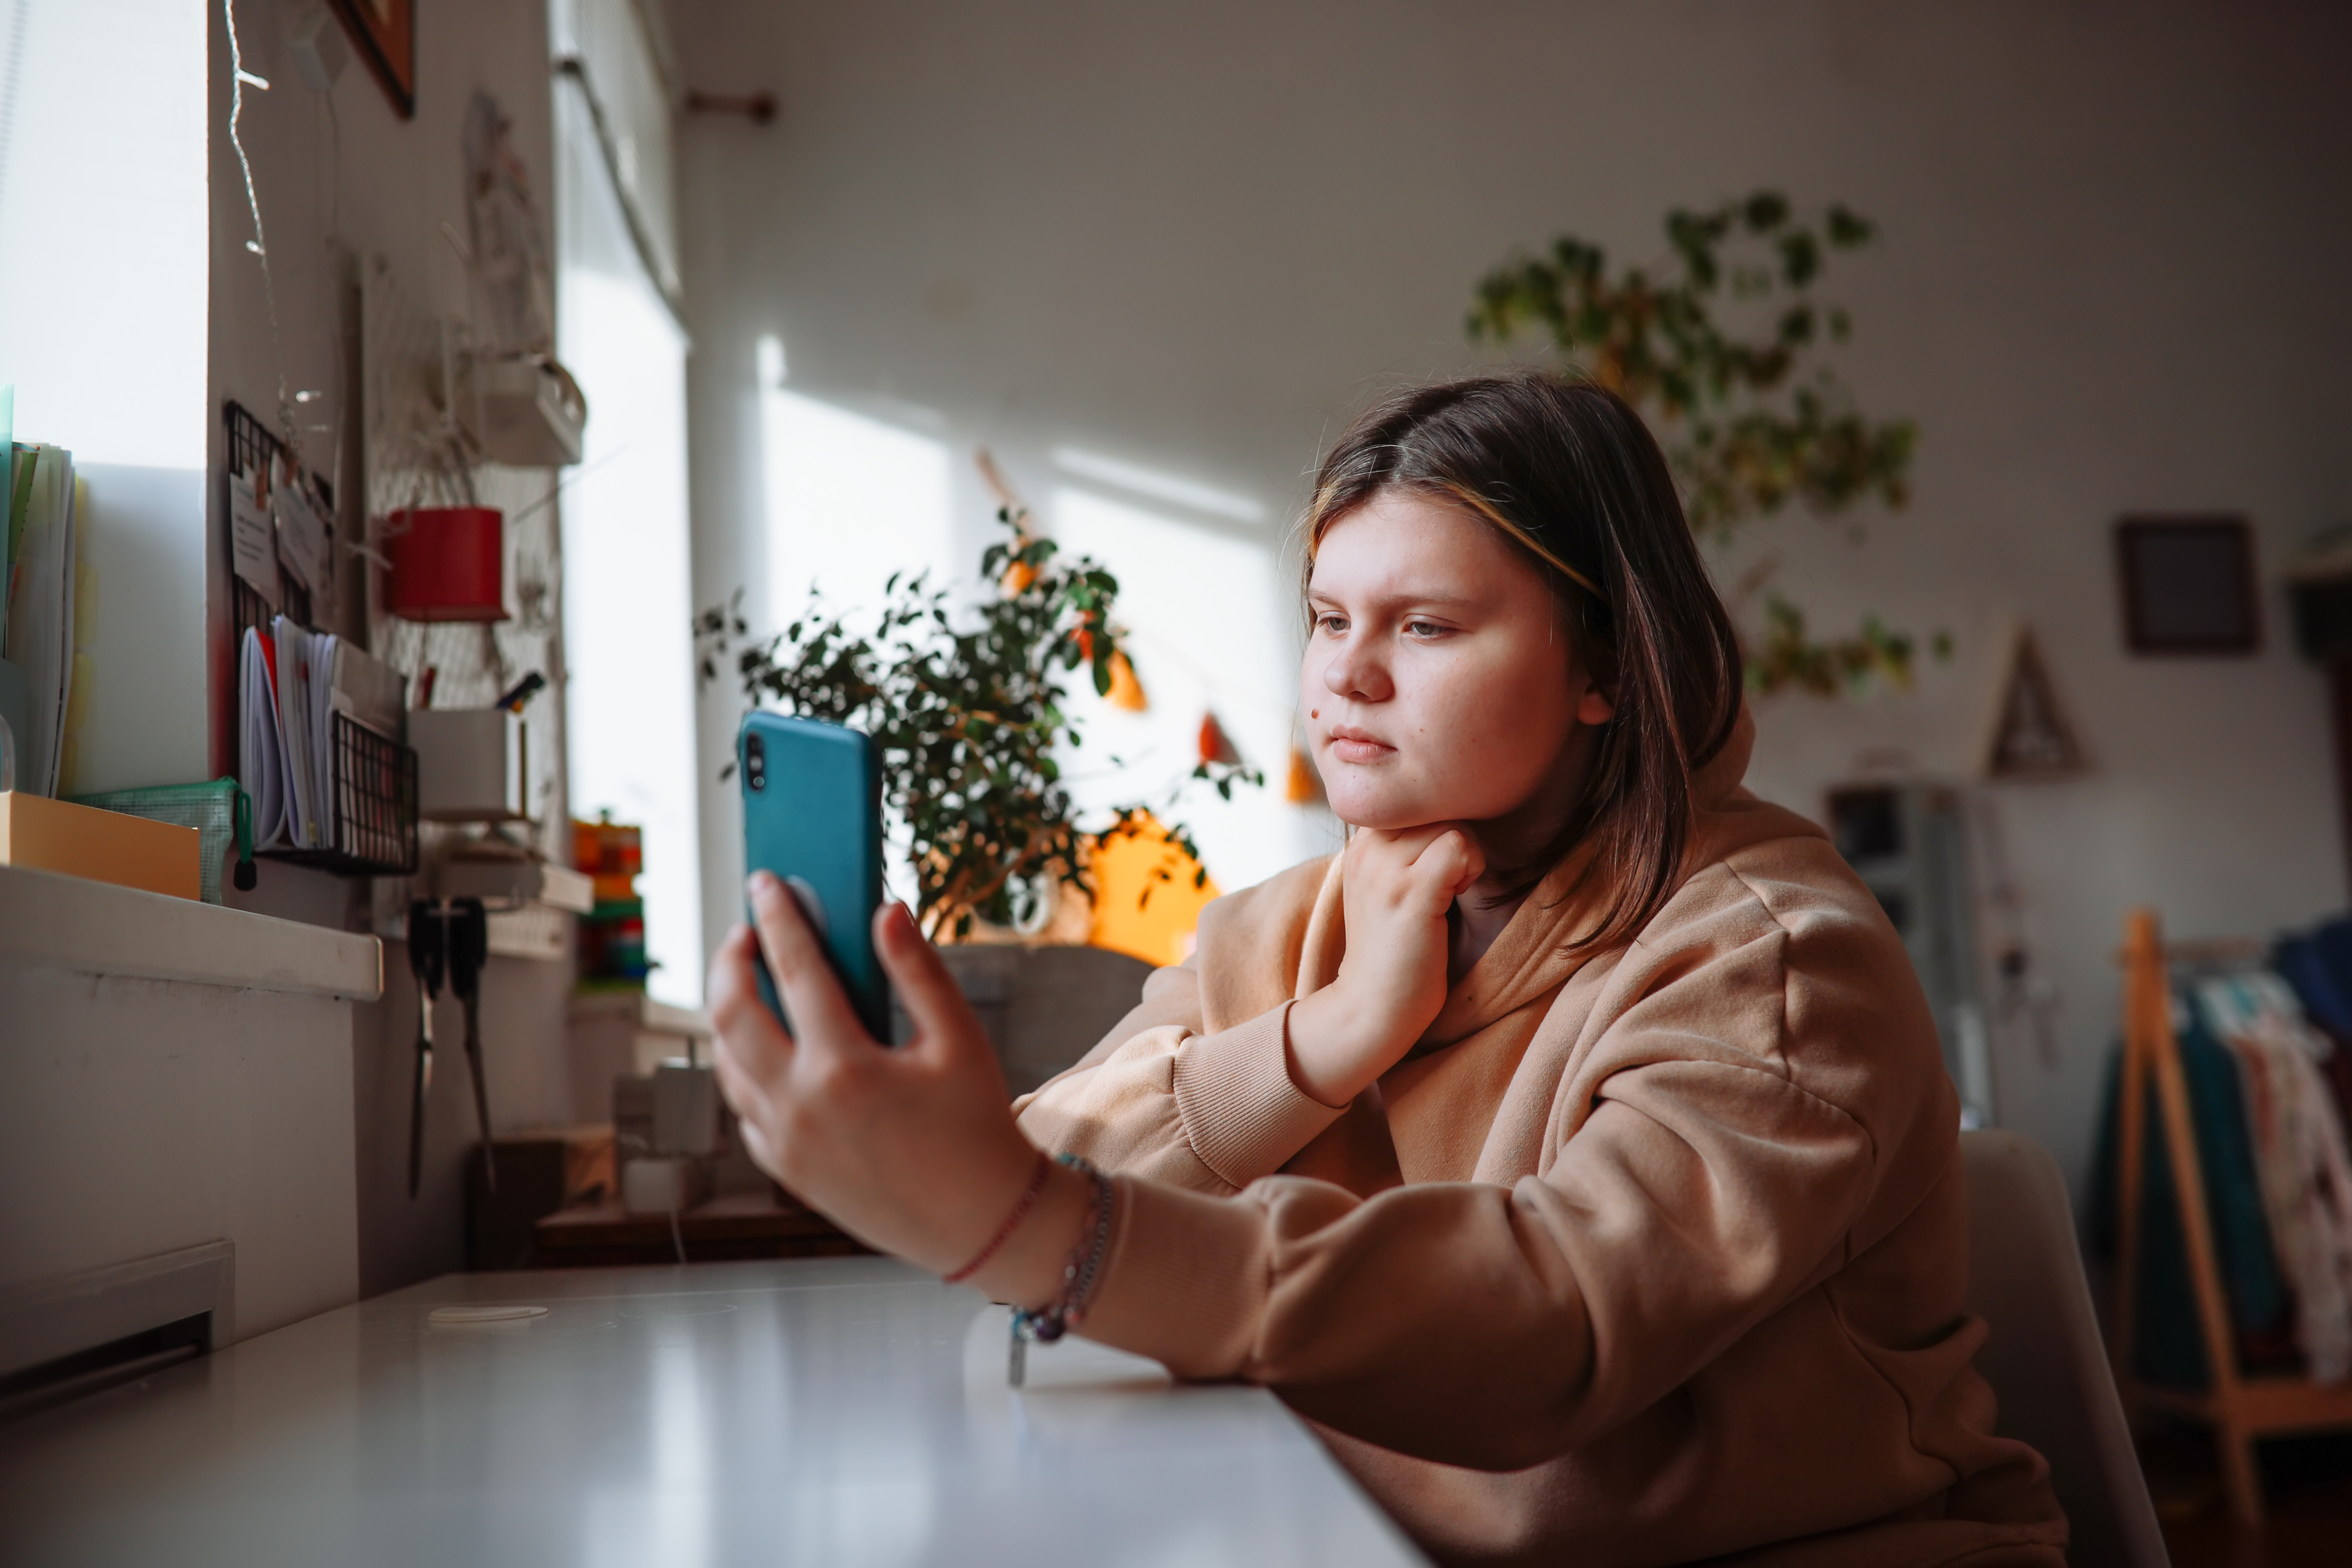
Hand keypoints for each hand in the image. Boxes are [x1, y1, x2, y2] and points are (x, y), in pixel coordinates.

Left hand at [707, 873, 1087, 1304]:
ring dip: (728, 1015)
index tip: (765, 882)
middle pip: (731, 1014)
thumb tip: (886, 910)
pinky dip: (742, 1069)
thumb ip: (918, 970)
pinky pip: (743, 1108)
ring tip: (748, 984)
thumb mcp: (959, 1040)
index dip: (776, 917)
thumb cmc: (977, 1128)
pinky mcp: (786, 1171)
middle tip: (744, 932)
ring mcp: (785, 1143)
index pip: (793, 970)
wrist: (980, 1222)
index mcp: (844, 1067)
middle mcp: (800, 1105)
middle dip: (729, 961)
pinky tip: (765, 1050)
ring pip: (726, 1063)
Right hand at [1285, 823, 1483, 1106]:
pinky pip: (1459, 846)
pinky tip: (1457, 897)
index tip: (1437, 866)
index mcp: (1360, 845)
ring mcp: (1386, 871)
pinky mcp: (1410, 893)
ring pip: (1450, 822)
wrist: (1371, 1007)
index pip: (1413, 801)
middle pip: (1434, 807)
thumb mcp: (1384, 889)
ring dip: (1466, 854)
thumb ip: (1402, 851)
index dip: (1437, 826)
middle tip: (1450, 881)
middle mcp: (1365, 850)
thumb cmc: (1392, 953)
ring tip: (1452, 890)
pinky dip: (1471, 869)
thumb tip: (1447, 819)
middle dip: (1456, 838)